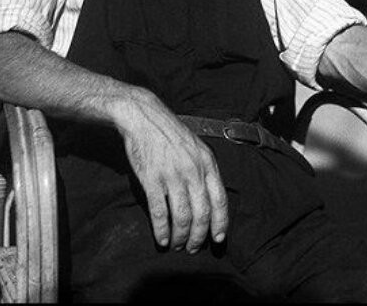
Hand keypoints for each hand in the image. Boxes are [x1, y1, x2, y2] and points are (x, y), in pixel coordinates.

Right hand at [115, 89, 228, 252]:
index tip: (218, 239)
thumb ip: (205, 171)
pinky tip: (161, 239)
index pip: (219, 199)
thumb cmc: (172, 134)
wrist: (145, 118)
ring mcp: (172, 175)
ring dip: (180, 236)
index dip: (220, 222)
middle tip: (193, 248)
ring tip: (176, 245)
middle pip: (202, 213)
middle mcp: (193, 170)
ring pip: (182, 216)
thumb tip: (210, 200)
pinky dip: (161, 230)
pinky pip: (159, 212)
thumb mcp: (197, 148)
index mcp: (207, 163)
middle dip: (199, 236)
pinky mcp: (152, 179)